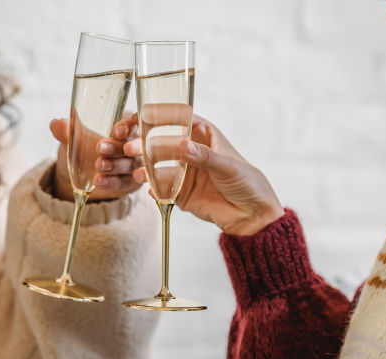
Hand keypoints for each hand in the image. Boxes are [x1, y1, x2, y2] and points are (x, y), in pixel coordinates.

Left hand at [50, 113, 141, 200]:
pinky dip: (113, 182)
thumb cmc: (83, 148)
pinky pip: (125, 182)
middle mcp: (133, 144)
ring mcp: (134, 164)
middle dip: (117, 147)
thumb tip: (55, 124)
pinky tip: (99, 181)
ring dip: (115, 165)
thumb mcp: (74, 139)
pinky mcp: (131, 183)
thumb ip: (67, 131)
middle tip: (100, 148)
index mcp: (124, 126)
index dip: (127, 126)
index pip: (132, 123)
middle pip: (133, 144)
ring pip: (130, 164)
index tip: (116, 131)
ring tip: (98, 165)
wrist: (80, 175)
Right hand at [128, 114, 283, 235]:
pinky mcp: (179, 193)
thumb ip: (205, 156)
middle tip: (133, 148)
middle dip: (146, 144)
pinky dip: (154, 189)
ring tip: (140, 173)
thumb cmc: (247, 182)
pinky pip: (162, 189)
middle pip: (163, 142)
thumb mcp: (228, 166)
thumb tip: (182, 144)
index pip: (179, 120)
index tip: (143, 115)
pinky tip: (151, 190)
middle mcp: (190, 151)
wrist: (252, 216)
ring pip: (158, 166)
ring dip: (146, 168)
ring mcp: (183, 172)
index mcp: (203, 136)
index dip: (162, 116)